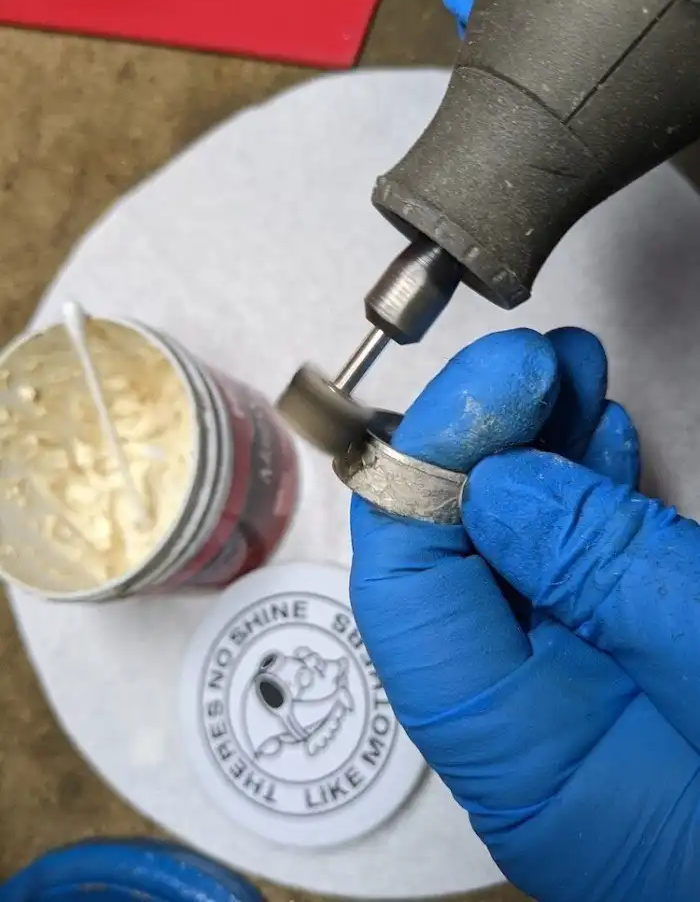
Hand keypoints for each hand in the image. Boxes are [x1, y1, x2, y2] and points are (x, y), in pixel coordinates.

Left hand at [350, 328, 699, 901]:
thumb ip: (609, 575)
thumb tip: (500, 484)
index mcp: (521, 764)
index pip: (408, 596)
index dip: (427, 468)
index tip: (487, 383)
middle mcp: (527, 738)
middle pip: (452, 564)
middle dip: (482, 446)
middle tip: (530, 366)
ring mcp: (574, 702)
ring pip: (515, 558)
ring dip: (533, 458)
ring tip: (567, 379)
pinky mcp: (621, 675)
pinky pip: (576, 576)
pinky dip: (583, 502)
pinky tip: (597, 444)